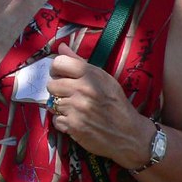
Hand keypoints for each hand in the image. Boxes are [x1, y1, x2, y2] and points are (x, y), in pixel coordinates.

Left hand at [48, 43, 155, 166]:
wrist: (130, 134)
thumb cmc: (116, 104)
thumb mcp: (104, 79)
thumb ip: (80, 62)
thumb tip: (61, 46)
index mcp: (91, 75)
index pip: (58, 62)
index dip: (57, 70)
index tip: (62, 76)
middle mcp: (83, 89)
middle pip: (51, 84)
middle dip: (58, 90)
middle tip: (71, 96)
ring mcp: (77, 108)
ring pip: (52, 103)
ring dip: (61, 107)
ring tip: (75, 109)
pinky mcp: (74, 126)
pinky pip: (55, 120)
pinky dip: (63, 122)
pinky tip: (76, 121)